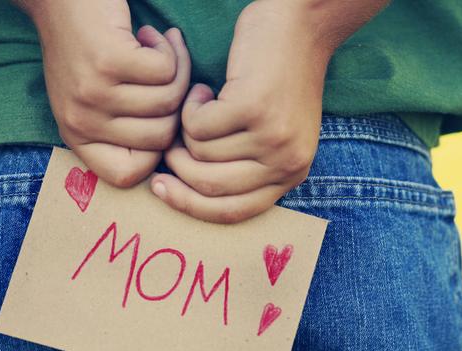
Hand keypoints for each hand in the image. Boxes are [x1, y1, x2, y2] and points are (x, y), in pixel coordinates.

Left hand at [19, 0, 190, 186]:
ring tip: (156, 50)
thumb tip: (174, 148)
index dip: (155, 153)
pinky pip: (166, 71)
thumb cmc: (85, 47)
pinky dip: (170, 50)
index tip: (159, 118)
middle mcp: (81, 121)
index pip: (126, 176)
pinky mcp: (108, 60)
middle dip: (174, 104)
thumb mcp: (92, 100)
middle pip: (160, 138)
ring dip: (176, 70)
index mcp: (76, 137)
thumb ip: (121, 130)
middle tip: (165, 75)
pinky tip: (150, 36)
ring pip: (168, 101)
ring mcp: (93, 92)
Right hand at [150, 0, 387, 222]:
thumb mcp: (270, 136)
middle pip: (210, 188)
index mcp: (289, 175)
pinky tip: (204, 91)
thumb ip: (244, 168)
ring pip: (199, 153)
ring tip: (202, 107)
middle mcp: (285, 163)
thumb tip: (187, 191)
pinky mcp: (254, 108)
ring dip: (187, 129)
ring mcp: (271, 136)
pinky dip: (191, 106)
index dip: (189, 205)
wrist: (299, 28)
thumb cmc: (277, 82)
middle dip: (178, 167)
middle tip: (171, 142)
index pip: (232, 212)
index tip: (161, 189)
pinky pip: (197, 125)